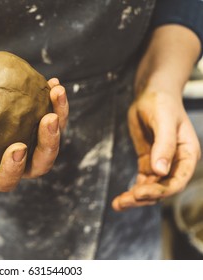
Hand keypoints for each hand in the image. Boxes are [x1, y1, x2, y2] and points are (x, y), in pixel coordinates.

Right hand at [0, 78, 67, 191]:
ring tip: (56, 92)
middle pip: (40, 163)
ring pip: (53, 138)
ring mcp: (31, 145)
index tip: (17, 149)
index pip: (6, 180)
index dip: (14, 169)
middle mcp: (18, 164)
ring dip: (59, 116)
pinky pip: (53, 116)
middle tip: (49, 120)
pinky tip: (52, 82)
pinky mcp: (38, 127)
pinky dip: (55, 101)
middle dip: (49, 144)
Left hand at [112, 89, 200, 210]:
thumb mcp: (164, 120)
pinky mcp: (149, 162)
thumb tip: (161, 171)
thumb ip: (164, 145)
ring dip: (136, 197)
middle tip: (123, 202)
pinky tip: (121, 198)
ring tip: (118, 204)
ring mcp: (162, 164)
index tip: (140, 193)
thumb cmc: (161, 103)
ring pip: (151, 187)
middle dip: (144, 197)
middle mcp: (177, 162)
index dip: (160, 191)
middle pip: (162, 188)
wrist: (151, 94)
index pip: (177, 180)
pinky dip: (133, 189)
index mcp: (187, 154)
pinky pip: (143, 180)